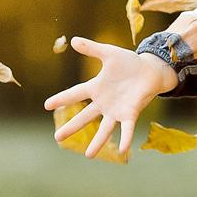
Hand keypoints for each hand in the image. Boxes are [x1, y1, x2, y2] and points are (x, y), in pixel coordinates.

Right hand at [43, 38, 175, 157]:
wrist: (150, 70)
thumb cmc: (129, 63)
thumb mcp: (109, 53)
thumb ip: (92, 48)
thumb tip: (73, 40)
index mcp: (96, 88)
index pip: (75, 93)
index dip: (61, 99)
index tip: (46, 105)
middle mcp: (104, 102)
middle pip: (85, 117)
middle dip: (72, 127)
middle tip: (57, 139)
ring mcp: (117, 110)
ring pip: (104, 128)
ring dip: (97, 142)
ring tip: (88, 155)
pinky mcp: (131, 114)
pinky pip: (127, 128)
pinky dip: (125, 139)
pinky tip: (123, 150)